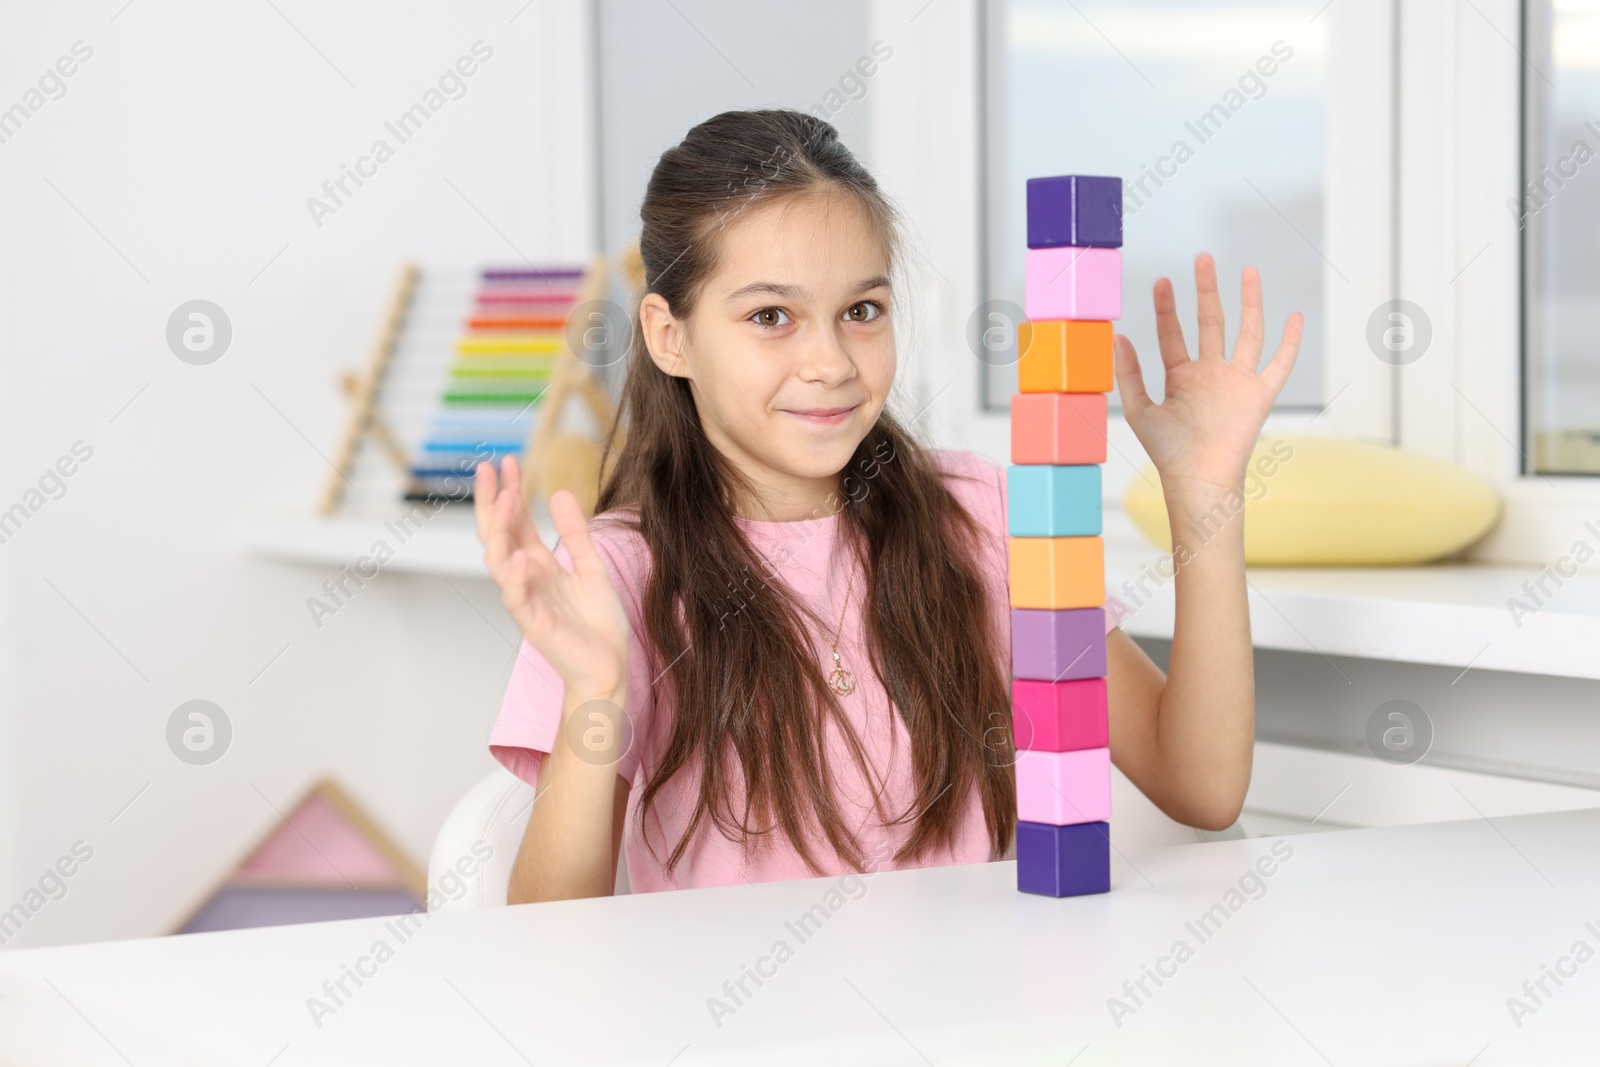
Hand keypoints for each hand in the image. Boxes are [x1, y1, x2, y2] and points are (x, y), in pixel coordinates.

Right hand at [474, 455, 630, 696]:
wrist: (609, 666)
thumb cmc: (598, 623)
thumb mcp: (592, 567)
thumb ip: (576, 533)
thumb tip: (559, 492)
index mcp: (539, 565)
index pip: (517, 522)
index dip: (511, 492)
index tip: (508, 460)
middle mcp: (526, 579)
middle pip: (498, 534)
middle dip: (493, 502)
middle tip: (490, 468)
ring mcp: (526, 600)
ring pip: (499, 561)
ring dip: (500, 530)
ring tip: (508, 499)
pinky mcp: (534, 624)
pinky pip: (517, 597)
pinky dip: (516, 576)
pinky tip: (520, 554)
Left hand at [1112, 253, 1301, 508]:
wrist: (1199, 479)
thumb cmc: (1168, 453)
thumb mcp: (1140, 409)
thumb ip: (1129, 373)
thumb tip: (1117, 336)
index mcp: (1181, 377)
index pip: (1173, 334)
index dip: (1166, 308)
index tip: (1161, 281)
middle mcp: (1210, 374)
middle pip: (1210, 322)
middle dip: (1206, 291)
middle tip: (1203, 258)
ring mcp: (1236, 381)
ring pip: (1246, 332)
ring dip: (1249, 302)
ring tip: (1248, 271)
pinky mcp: (1259, 395)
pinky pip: (1279, 364)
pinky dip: (1290, 342)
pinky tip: (1295, 316)